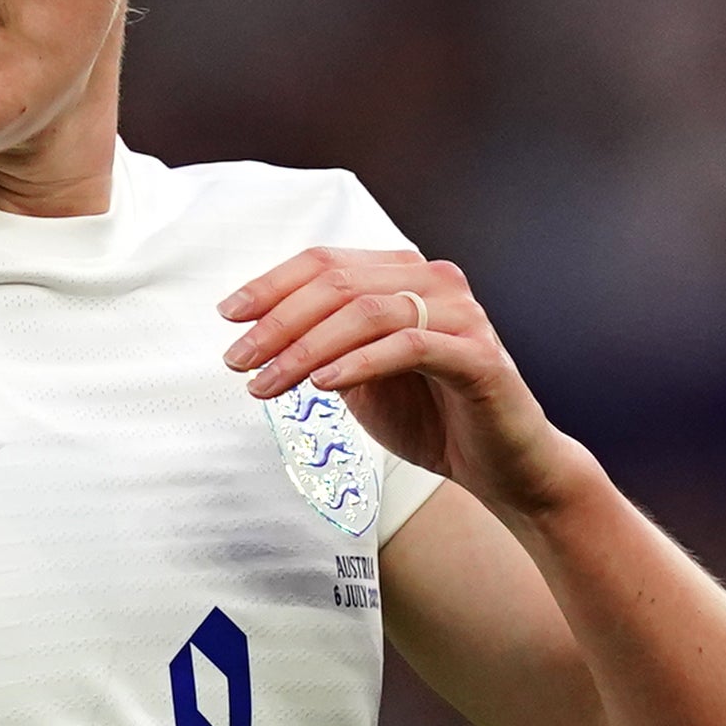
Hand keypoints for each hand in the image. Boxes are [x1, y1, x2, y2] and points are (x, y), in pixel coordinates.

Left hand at [219, 248, 589, 520]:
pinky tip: (322, 385)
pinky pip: (408, 346)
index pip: (326, 262)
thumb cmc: (428, 415)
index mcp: (402, 277)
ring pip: (367, 312)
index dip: (271, 285)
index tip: (228, 316)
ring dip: (305, 349)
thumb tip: (255, 337)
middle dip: (278, 322)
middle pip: (338, 283)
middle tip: (237, 360)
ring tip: (266, 384)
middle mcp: (434, 282)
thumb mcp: (358, 376)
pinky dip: (359, 363)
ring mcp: (460, 314)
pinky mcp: (478, 355)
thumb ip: (321, 348)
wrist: (497, 463)